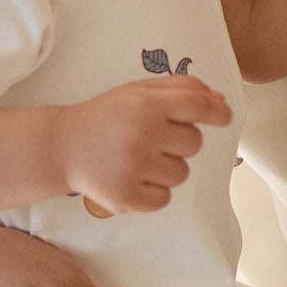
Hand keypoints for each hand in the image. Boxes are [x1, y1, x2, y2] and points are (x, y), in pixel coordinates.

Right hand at [57, 75, 233, 214]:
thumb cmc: (107, 116)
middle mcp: (141, 134)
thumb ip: (181, 88)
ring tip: (140, 158)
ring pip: (182, 173)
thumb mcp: (139, 91)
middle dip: (180, 141)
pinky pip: (165, 198)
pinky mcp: (125, 197)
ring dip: (168, 168)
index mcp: (146, 104)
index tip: (223, 117)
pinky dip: (155, 191)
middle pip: (194, 143)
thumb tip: (220, 100)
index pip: (198, 106)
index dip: (218, 112)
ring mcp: (133, 168)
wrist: (63, 146)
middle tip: (152, 138)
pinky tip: (134, 177)